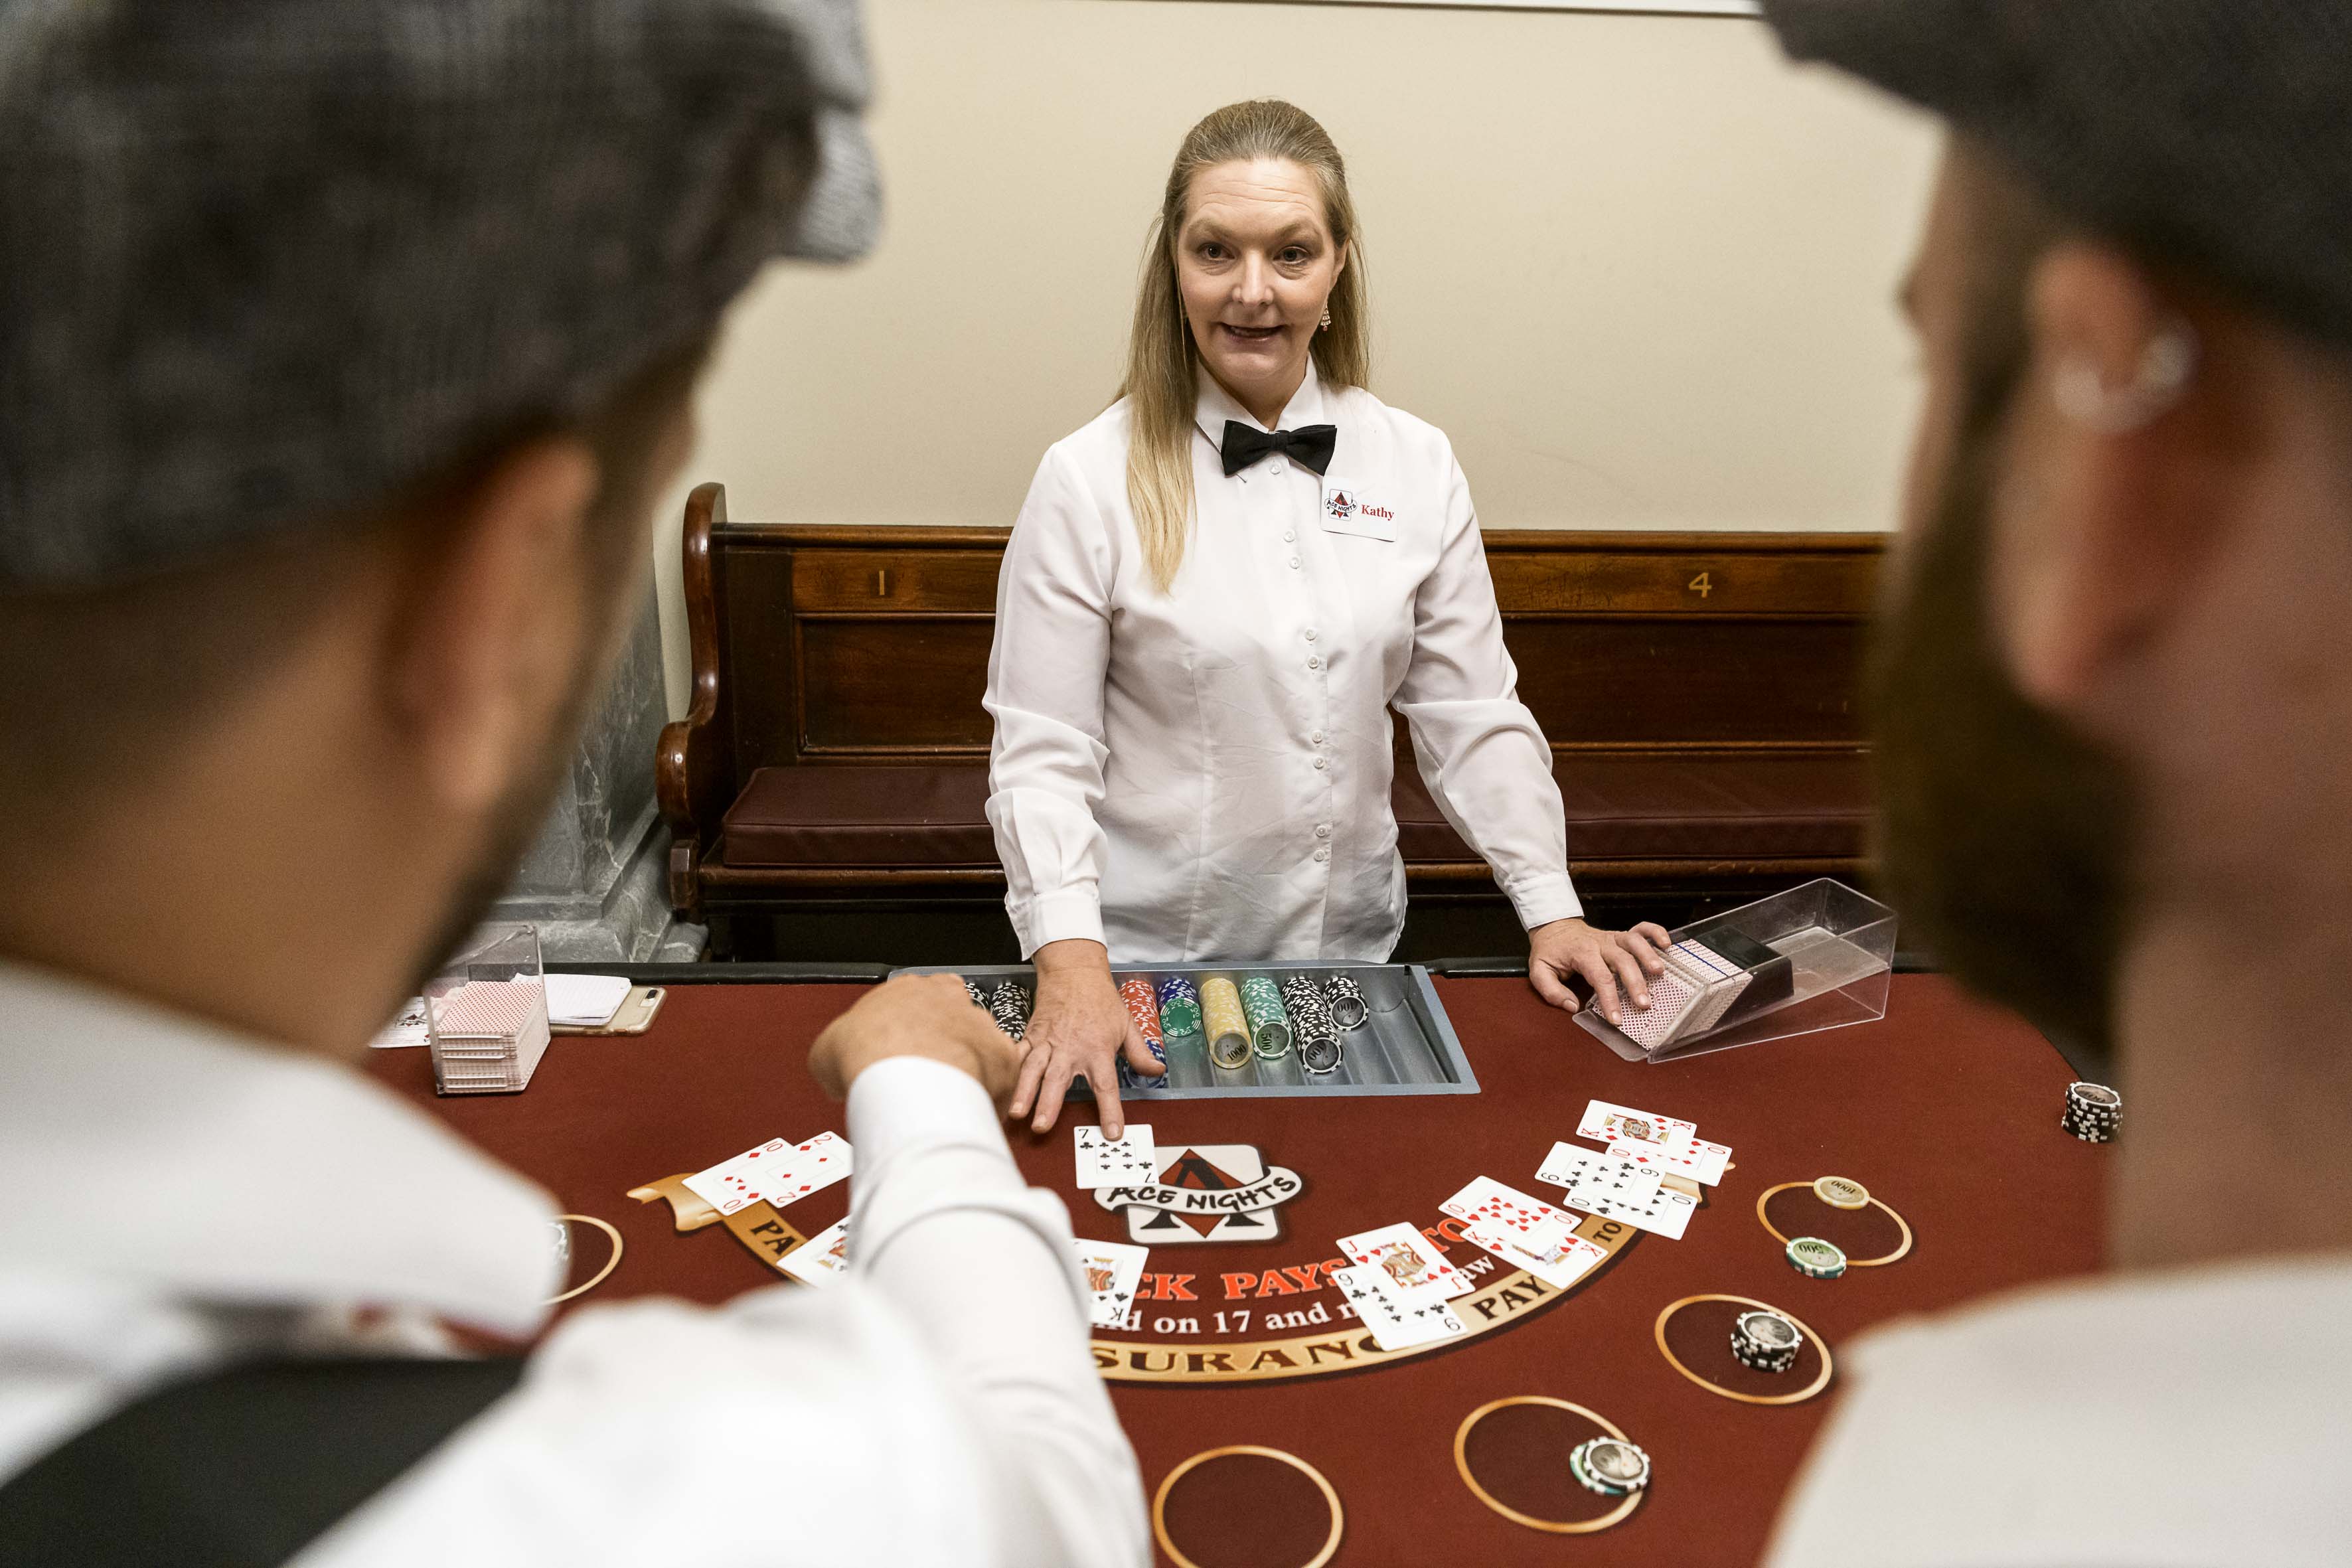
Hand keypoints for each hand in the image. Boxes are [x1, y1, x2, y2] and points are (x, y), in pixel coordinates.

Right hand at [809, 973, 1024, 1108]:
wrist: (902, 1076)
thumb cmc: (870, 1056)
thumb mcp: (830, 1047)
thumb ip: (843, 1048)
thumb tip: (837, 1067)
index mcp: (908, 990)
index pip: (918, 997)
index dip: (912, 1025)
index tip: (905, 1046)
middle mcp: (949, 1000)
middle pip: (952, 1019)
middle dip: (942, 1045)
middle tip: (926, 1075)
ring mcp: (979, 1025)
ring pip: (978, 1046)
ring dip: (966, 1067)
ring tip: (945, 1097)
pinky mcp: (1002, 1055)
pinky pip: (1000, 1075)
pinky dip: (988, 1092)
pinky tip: (968, 1108)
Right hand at [1006, 939, 1166, 1137]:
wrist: (1074, 971)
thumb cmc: (1102, 1000)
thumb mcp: (1127, 1024)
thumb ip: (1140, 1053)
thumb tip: (1157, 1072)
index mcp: (1098, 1049)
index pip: (1106, 1086)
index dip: (1109, 1111)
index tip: (1111, 1133)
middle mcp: (1071, 1049)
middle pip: (1059, 1081)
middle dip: (1048, 1105)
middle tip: (1041, 1127)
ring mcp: (1048, 1043)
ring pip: (1032, 1070)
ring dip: (1023, 1092)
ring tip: (1015, 1113)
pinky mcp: (1032, 1035)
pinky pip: (1019, 1054)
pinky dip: (1009, 1069)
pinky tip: (1000, 1085)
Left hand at [1527, 916, 1672, 1024]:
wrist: (1554, 927)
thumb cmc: (1550, 951)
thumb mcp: (1539, 971)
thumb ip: (1552, 991)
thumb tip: (1572, 1006)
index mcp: (1581, 953)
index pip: (1599, 977)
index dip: (1609, 999)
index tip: (1616, 1019)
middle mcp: (1600, 943)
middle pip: (1622, 961)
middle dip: (1635, 983)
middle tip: (1644, 1004)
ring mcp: (1612, 937)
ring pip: (1634, 942)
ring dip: (1649, 956)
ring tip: (1659, 973)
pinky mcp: (1620, 935)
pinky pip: (1641, 928)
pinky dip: (1655, 932)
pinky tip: (1666, 944)